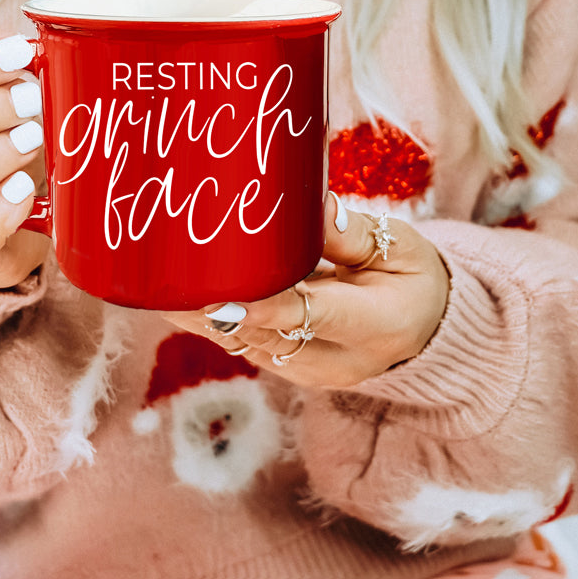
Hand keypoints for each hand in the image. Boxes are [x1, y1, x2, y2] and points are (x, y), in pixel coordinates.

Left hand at [160, 193, 449, 386]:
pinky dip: (208, 318)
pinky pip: (239, 342)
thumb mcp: (402, 248)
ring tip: (153, 282)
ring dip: (197, 315)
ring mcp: (306, 370)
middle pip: (262, 333)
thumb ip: (352, 233)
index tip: (220, 295)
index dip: (261, 307)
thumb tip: (307, 208)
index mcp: (377, 326)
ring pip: (241, 342)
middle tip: (165, 276)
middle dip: (210, 307)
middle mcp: (336, 360)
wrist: (424, 332)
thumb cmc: (413, 278)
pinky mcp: (284, 366)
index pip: (311, 316)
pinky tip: (172, 291)